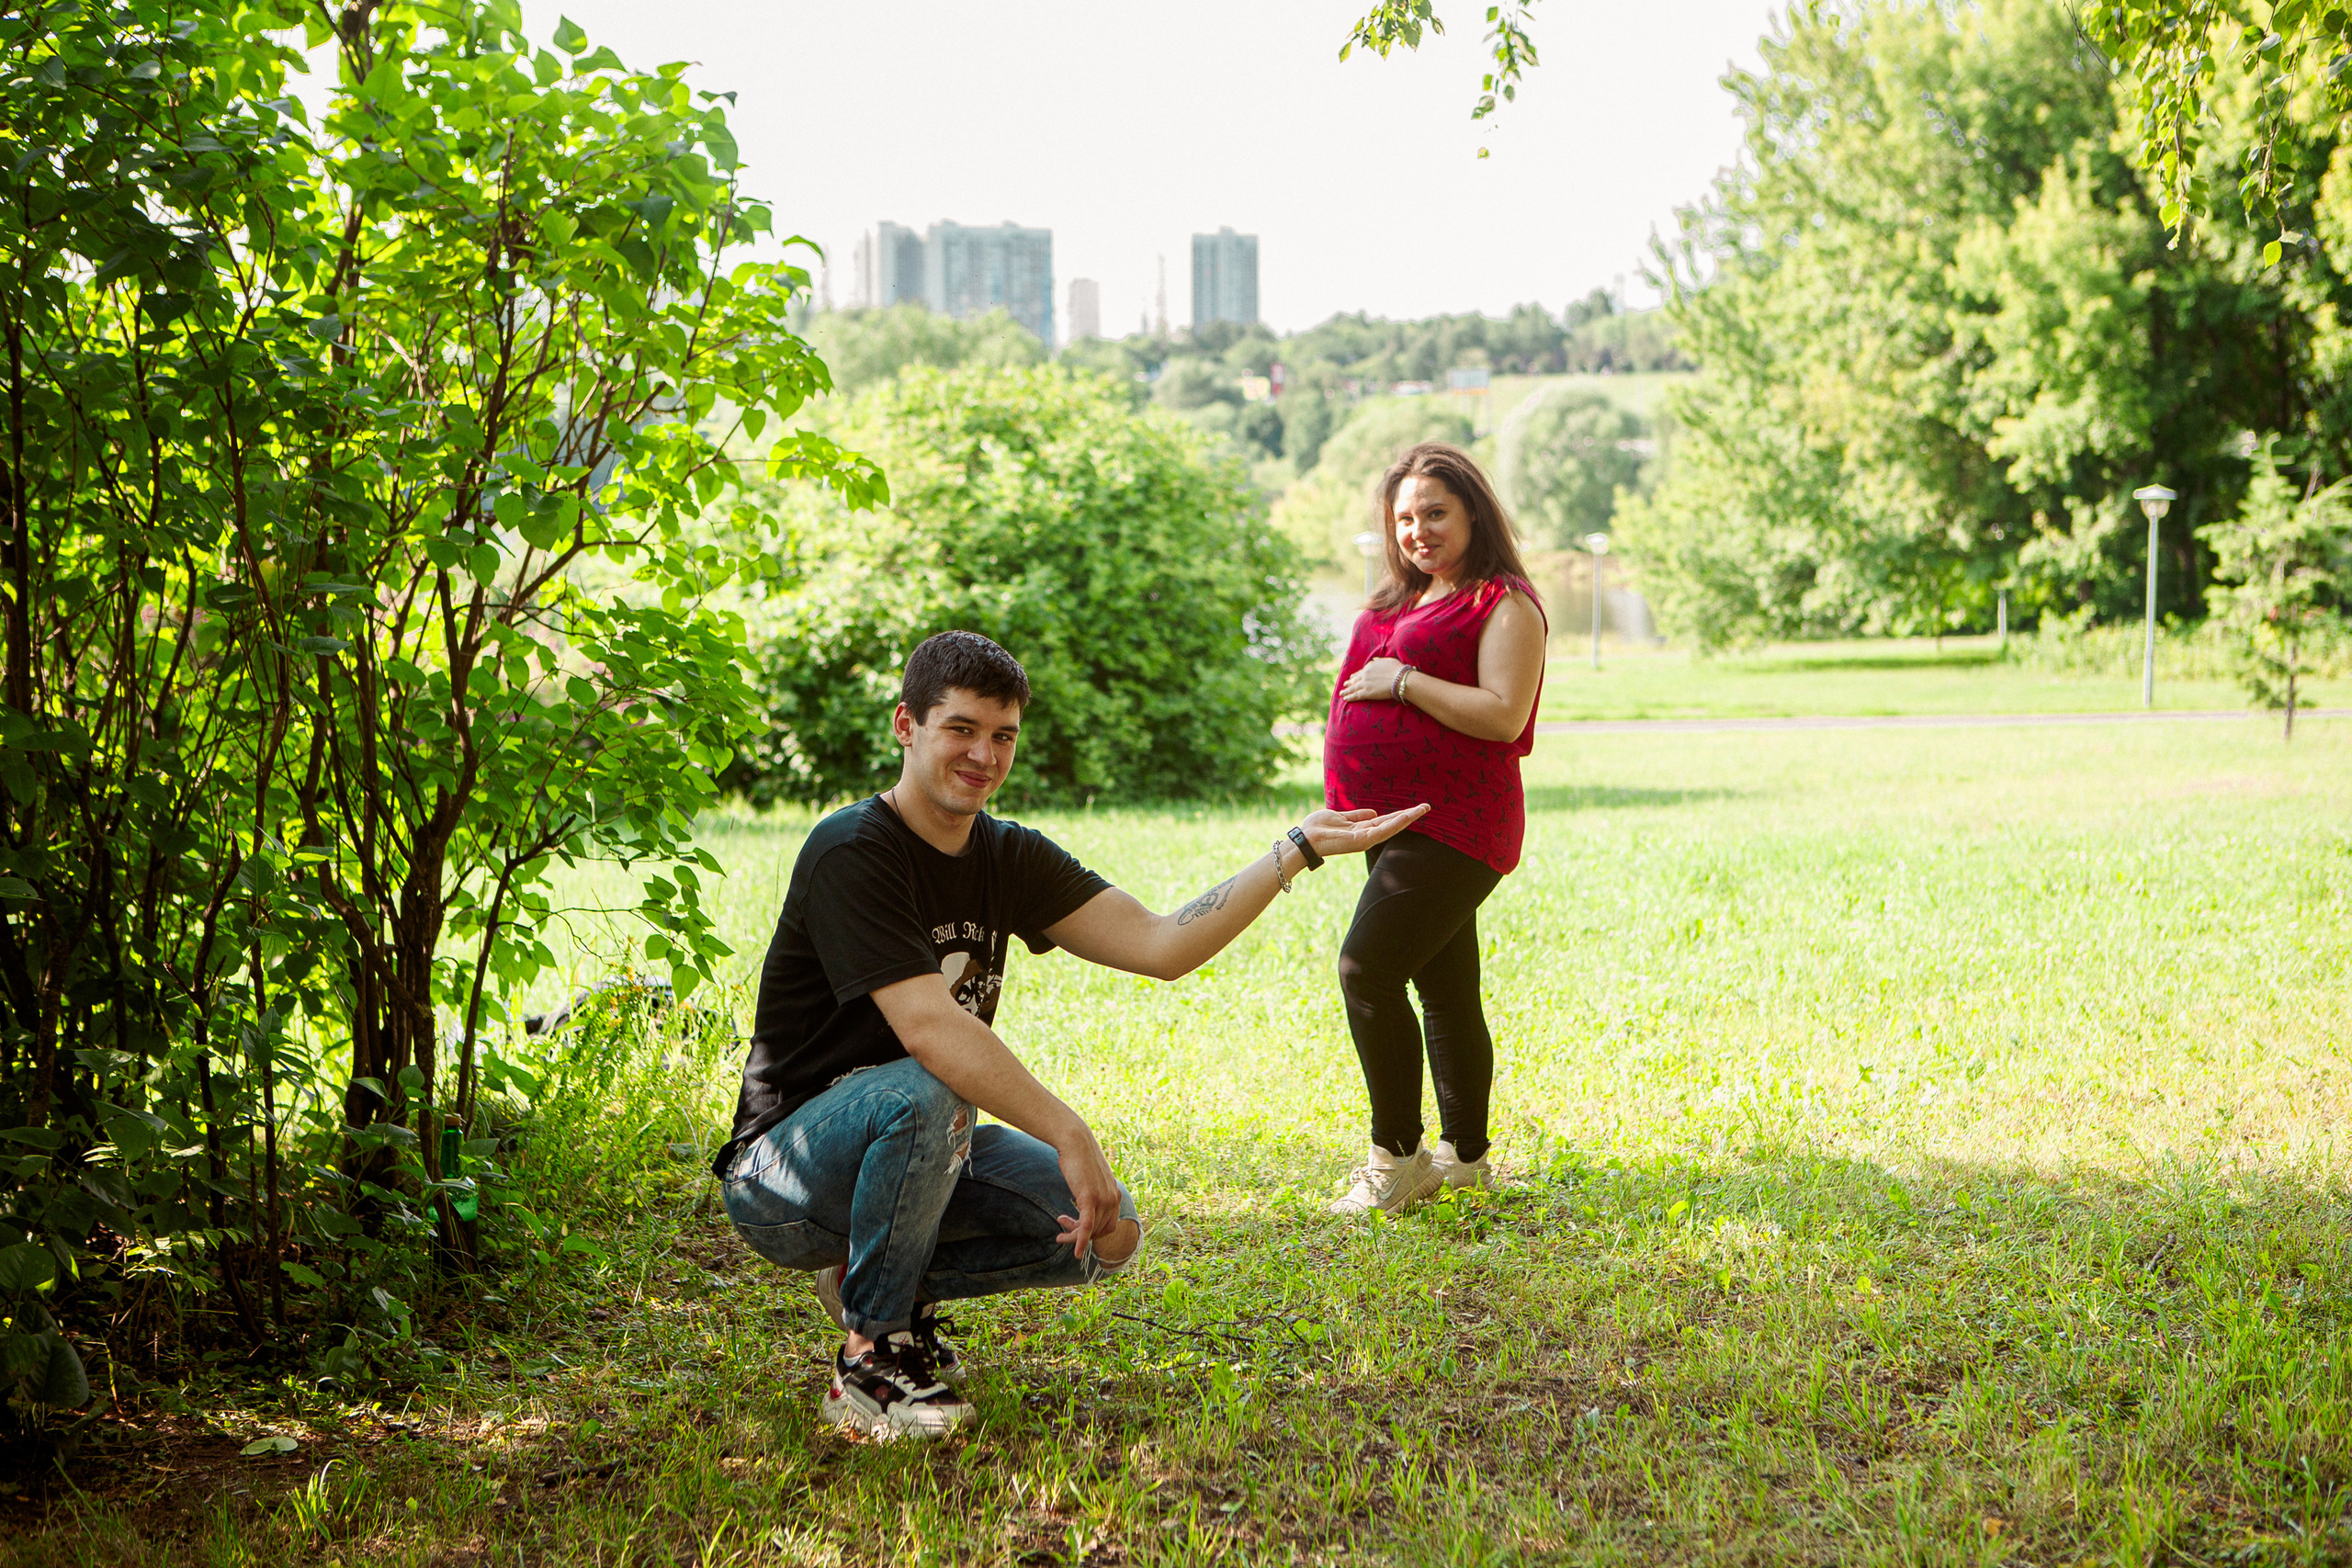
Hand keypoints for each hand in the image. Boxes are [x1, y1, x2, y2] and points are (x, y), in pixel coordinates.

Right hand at [1051, 1125, 1124, 1260]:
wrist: (1075, 1142)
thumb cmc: (1079, 1159)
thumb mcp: (1090, 1180)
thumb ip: (1093, 1193)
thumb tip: (1086, 1201)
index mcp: (1115, 1196)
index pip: (1107, 1227)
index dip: (1091, 1233)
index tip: (1073, 1227)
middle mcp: (1113, 1199)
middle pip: (1099, 1232)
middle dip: (1079, 1236)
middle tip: (1061, 1231)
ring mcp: (1103, 1199)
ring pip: (1090, 1231)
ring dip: (1073, 1236)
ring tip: (1059, 1232)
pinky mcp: (1090, 1198)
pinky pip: (1087, 1226)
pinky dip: (1081, 1240)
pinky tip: (1075, 1251)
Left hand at [1298, 804, 1428, 860]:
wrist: (1305, 839)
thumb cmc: (1318, 828)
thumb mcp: (1340, 816)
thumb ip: (1357, 815)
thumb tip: (1373, 813)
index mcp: (1362, 829)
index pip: (1385, 820)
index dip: (1400, 814)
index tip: (1415, 807)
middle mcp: (1366, 835)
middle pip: (1392, 823)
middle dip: (1410, 816)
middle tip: (1427, 807)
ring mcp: (1365, 839)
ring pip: (1391, 827)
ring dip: (1407, 818)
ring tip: (1422, 809)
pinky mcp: (1361, 841)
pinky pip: (1382, 831)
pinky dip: (1395, 824)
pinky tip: (1406, 816)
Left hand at [1338, 656, 1407, 703]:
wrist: (1400, 678)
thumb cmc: (1397, 669)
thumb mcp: (1387, 661)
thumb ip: (1379, 661)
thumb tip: (1374, 660)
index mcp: (1369, 667)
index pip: (1360, 672)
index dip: (1355, 676)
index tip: (1352, 678)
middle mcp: (1365, 675)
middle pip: (1354, 680)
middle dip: (1349, 683)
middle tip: (1345, 685)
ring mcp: (1365, 684)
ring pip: (1353, 688)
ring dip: (1346, 691)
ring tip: (1341, 693)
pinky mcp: (1366, 693)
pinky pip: (1355, 695)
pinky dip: (1349, 697)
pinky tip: (1345, 699)